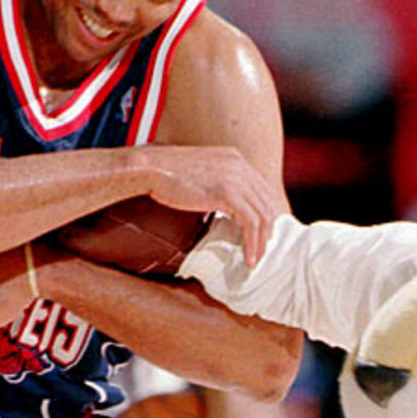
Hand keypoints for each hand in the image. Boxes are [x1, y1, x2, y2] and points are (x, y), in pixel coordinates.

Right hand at [140, 147, 283, 267]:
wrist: (149, 168)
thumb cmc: (164, 174)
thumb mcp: (199, 173)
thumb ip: (215, 183)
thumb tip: (218, 204)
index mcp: (234, 158)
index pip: (261, 188)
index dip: (265, 213)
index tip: (261, 233)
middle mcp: (240, 165)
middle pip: (266, 202)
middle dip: (267, 230)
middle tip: (261, 250)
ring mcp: (236, 178)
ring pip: (262, 215)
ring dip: (261, 242)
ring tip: (255, 259)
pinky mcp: (228, 193)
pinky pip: (251, 223)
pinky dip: (252, 243)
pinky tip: (248, 258)